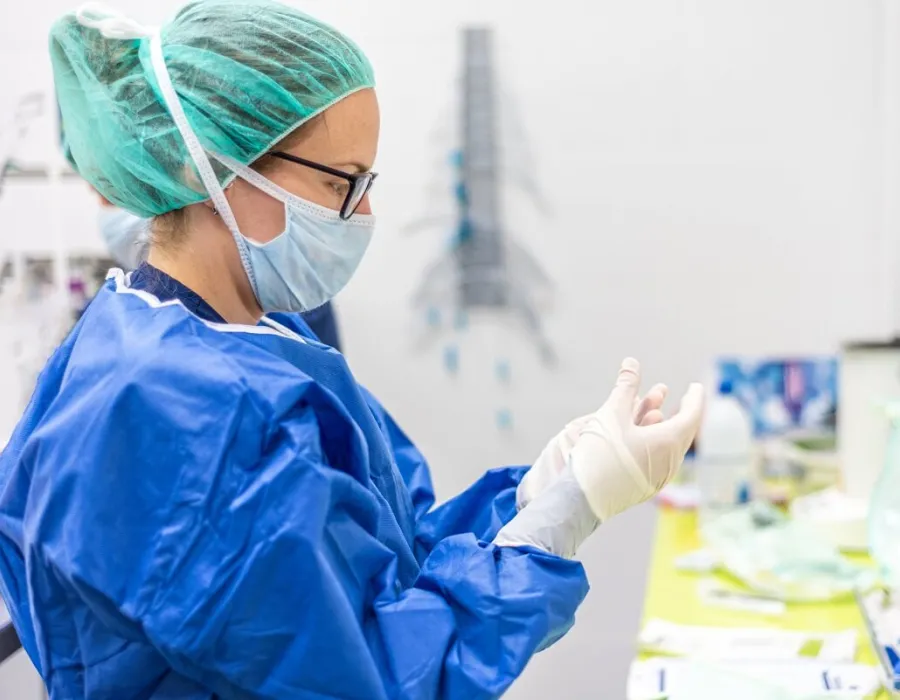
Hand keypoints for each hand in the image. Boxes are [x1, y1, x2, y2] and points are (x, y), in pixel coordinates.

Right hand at [570, 358, 703, 521]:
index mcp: (669, 442)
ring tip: (661, 413)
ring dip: (667, 426)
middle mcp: (670, 462)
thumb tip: (631, 360)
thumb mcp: (612, 413)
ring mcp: (660, 478)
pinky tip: (646, 438)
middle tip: (686, 399)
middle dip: (684, 412)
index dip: (695, 398)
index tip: (696, 387)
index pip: (692, 415)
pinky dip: (657, 443)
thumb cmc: (600, 453)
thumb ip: (625, 385)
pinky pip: (660, 459)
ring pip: (671, 447)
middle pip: (684, 432)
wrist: (583, 497)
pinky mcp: (646, 487)